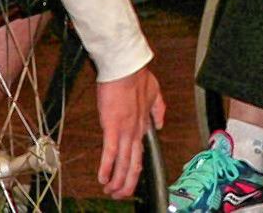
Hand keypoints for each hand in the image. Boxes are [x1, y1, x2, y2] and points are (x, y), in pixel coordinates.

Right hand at [94, 65, 164, 198]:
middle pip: (134, 164)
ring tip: (111, 191)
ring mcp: (125, 130)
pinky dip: (107, 167)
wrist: (126, 67)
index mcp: (143, 125)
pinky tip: (102, 178)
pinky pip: (110, 152)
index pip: (141, 153)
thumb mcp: (154, 93)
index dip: (135, 170)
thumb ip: (158, 109)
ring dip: (117, 180)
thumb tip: (160, 122)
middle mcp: (135, 131)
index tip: (130, 180)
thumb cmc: (136, 76)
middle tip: (120, 195)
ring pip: (124, 163)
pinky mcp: (112, 126)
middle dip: (127, 183)